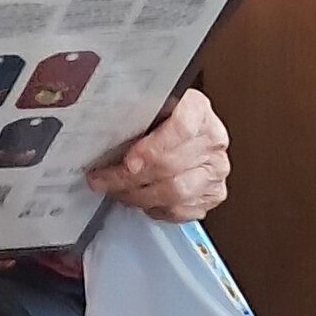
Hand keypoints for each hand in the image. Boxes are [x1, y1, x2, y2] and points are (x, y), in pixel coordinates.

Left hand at [87, 88, 229, 221]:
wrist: (185, 130)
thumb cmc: (160, 117)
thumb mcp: (147, 105)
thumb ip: (133, 114)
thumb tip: (100, 127)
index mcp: (198, 110)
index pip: (181, 128)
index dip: (152, 149)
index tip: (128, 162)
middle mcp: (212, 141)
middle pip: (171, 166)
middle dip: (130, 178)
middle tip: (103, 179)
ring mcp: (215, 170)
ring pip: (176, 192)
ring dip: (139, 196)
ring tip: (117, 191)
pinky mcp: (213, 194)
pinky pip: (181, 210)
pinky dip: (155, 208)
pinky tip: (140, 200)